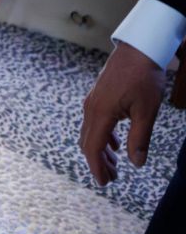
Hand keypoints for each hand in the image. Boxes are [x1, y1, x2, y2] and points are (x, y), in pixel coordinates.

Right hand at [80, 41, 165, 185]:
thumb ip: (139, 139)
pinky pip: (94, 122)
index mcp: (101, 114)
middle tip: (112, 178)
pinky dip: (101, 137)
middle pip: (88, 142)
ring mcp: (92, 102)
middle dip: (98, 162)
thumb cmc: (143, 78)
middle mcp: (91, 109)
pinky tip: (114, 144)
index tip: (104, 183)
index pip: (93, 147)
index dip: (97, 167)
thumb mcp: (146, 112)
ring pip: (90, 133)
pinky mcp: (98, 97)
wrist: (137, 50)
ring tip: (114, 165)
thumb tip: (136, 163)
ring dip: (100, 151)